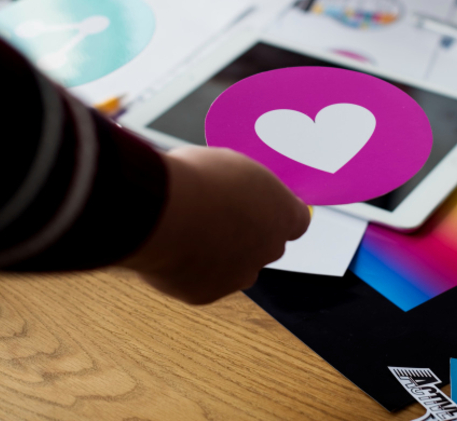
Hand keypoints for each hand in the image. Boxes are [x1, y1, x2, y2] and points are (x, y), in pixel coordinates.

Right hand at [123, 146, 309, 304]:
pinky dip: (191, 268)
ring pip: (234, 267)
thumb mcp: (233, 163)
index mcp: (283, 214)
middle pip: (265, 245)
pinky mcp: (207, 293)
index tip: (259, 206)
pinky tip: (174, 247)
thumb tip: (241, 189)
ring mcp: (239, 275)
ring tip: (189, 230)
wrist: (160, 211)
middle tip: (217, 215)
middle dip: (246, 234)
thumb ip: (248, 186)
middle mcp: (268, 249)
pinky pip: (202, 280)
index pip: (296, 221)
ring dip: (219, 253)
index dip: (275, 213)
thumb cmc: (197, 181)